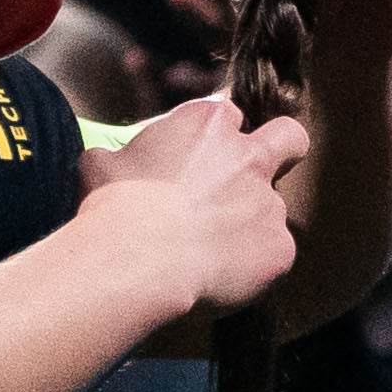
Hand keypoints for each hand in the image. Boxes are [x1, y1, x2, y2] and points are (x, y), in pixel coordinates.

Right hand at [69, 87, 311, 322]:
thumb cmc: (114, 208)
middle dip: (283, 150)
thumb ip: (124, 156)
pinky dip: (250, 266)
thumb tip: (110, 162)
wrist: (134, 259)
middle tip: (256, 177)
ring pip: (270, 211)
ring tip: (206, 252)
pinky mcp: (279, 247)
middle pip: (289, 138)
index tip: (201, 158)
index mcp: (208, 124)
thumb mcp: (102, 163)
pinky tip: (217, 276)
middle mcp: (248, 157)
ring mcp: (270, 203)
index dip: (217, 138)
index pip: (229, 116)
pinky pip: (271, 255)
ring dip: (247, 226)